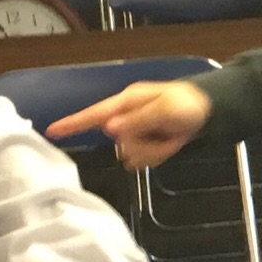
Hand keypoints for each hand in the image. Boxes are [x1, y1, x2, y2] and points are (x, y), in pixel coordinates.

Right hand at [45, 80, 211, 168]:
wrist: (211, 111)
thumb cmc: (188, 104)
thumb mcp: (165, 110)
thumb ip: (137, 120)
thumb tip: (108, 128)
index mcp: (128, 103)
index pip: (94, 114)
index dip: (72, 124)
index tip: (50, 131)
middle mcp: (127, 116)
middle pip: (119, 142)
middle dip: (143, 145)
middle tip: (167, 133)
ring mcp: (137, 130)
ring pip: (131, 154)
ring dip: (153, 150)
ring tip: (172, 136)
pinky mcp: (146, 142)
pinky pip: (143, 158)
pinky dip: (158, 154)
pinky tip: (171, 142)